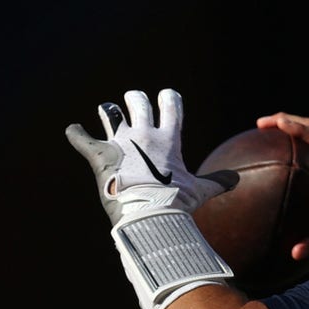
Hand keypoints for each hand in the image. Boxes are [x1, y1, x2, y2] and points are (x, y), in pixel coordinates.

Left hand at [66, 88, 237, 224]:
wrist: (149, 213)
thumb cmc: (176, 202)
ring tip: (106, 109)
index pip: (171, 106)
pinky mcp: (98, 154)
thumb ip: (217, 182)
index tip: (166, 96)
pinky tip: (73, 130)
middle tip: (134, 101)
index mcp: (168, 139)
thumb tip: (235, 179)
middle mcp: (143, 134)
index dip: (169, 98)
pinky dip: (76, 133)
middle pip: (138, 103)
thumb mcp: (200, 191)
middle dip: (136, 100)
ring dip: (108, 110)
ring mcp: (119, 142)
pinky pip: (82, 138)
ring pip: (110, 113)